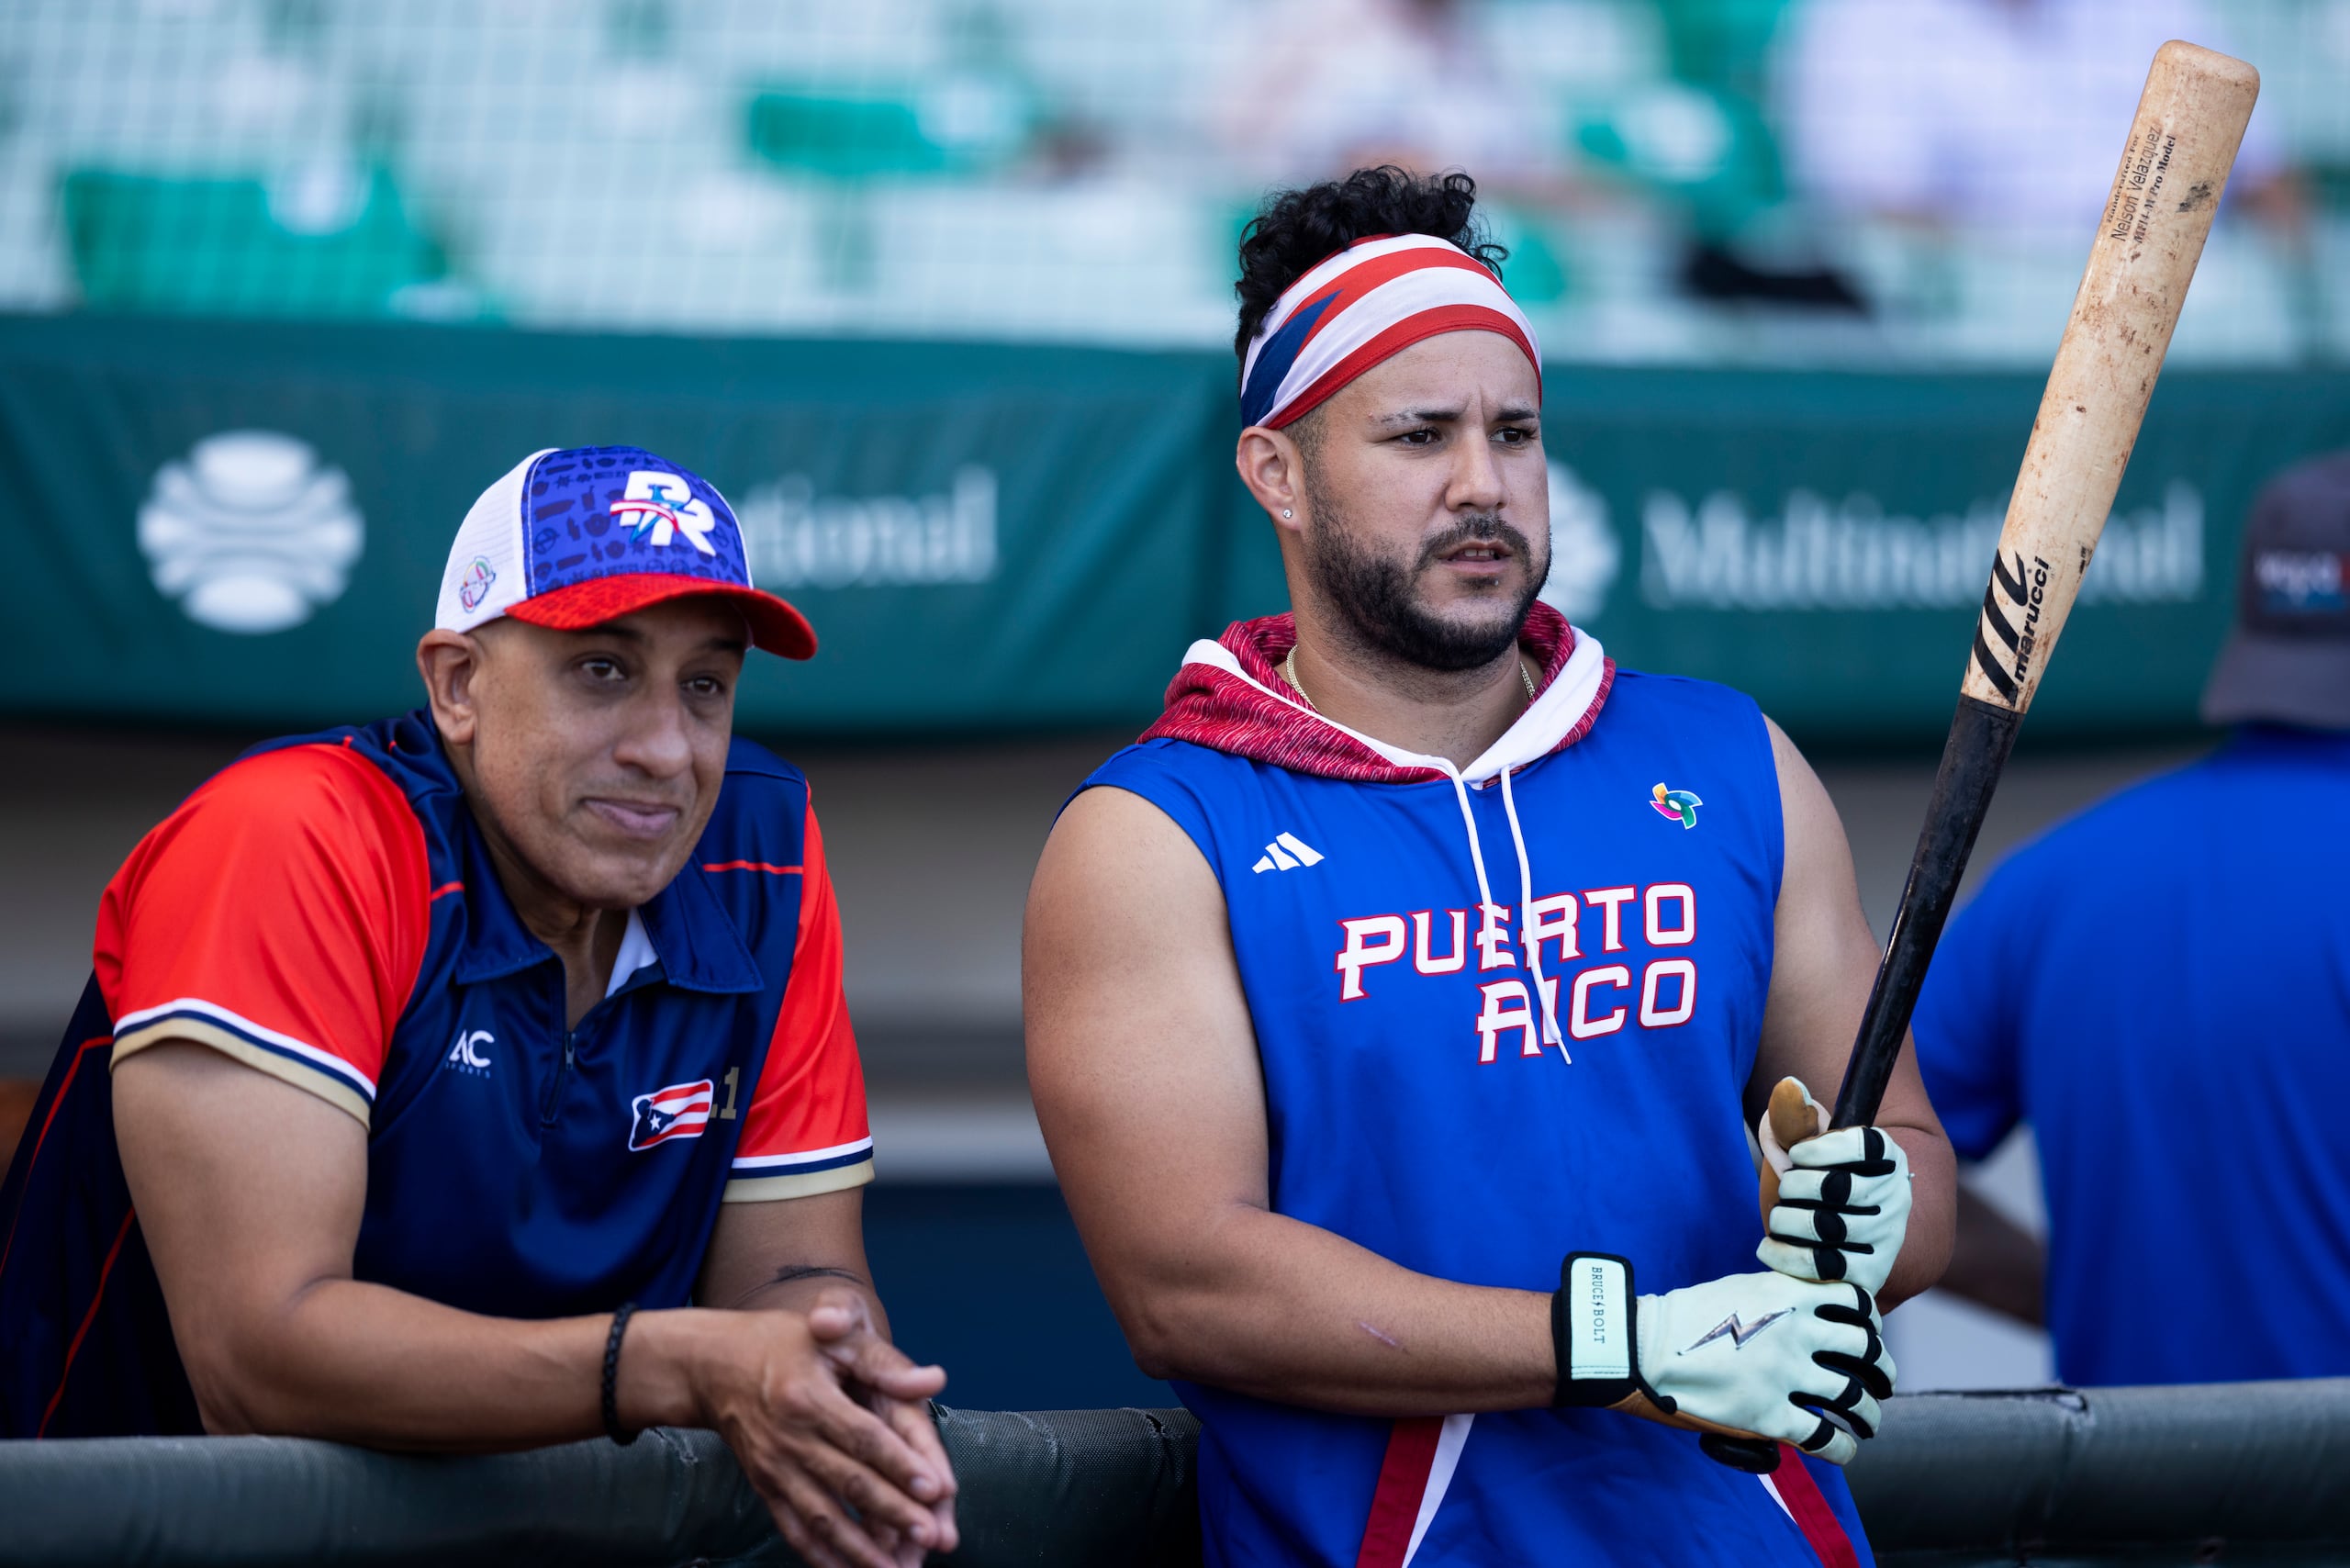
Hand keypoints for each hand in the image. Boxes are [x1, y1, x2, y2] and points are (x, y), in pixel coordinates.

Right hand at [675, 1307, 953, 1567]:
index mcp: (810, 1397)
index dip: (900, 1464)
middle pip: (848, 1483)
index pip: (863, 1438)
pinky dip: (820, 1556)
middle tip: (930, 1536)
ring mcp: (775, 1469)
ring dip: (859, 1549)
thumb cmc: (781, 1343)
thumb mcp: (832, 1337)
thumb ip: (884, 1361)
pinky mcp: (765, 1487)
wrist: (710, 1365)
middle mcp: (790, 1439)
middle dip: (892, 1513)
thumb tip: (935, 1379)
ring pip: (822, 1517)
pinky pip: (793, 1529)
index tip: (936, 1488)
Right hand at [1635, 1270, 1892, 1465]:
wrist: (1642, 1345)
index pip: (1859, 1304)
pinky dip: (1843, 1449)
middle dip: (1883, 1371)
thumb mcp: (1741, 1288)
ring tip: (1869, 1422)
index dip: (1873, 1323)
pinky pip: (1825, 1439)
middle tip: (1883, 1383)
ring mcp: (1785, 1374)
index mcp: (1790, 1293)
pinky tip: (1843, 1451)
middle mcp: (1797, 1330)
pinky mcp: (1769, 1415)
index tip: (1870, 1337)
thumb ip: (1782, 1298)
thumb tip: (1812, 1316)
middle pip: (1867, 1351)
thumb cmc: (1686, 1317)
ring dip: (1870, 1414)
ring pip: (1855, 1398)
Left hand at [1757, 1086, 1912, 1296]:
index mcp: (1887, 1158)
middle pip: (1836, 1186)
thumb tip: (1790, 1086)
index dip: (1821, 1149)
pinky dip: (1785, 1255)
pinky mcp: (1869, 1276)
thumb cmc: (1811, 1184)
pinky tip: (1769, 1246)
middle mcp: (1896, 1198)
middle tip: (1787, 1192)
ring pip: (1826, 1227)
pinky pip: (1822, 1266)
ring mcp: (1886, 1240)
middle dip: (1795, 1187)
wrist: (1830, 1241)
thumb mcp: (1802, 1149)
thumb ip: (1793, 1119)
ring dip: (1786, 1220)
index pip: (1862, 1144)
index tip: (1797, 1154)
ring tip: (1780, 1219)